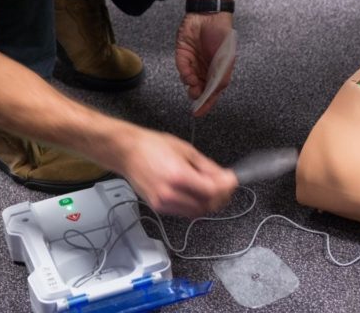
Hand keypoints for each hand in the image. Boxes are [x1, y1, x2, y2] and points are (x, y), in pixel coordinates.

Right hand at [116, 127, 237, 216]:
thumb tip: (224, 177)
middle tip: (226, 185)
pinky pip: (185, 212)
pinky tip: (198, 193)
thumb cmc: (152, 147)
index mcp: (178, 176)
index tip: (232, 179)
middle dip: (221, 196)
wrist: (127, 153)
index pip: (212, 191)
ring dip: (210, 203)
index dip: (227, 186)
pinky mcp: (159, 208)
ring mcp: (163, 203)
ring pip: (197, 212)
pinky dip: (196, 206)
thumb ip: (207, 167)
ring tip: (214, 189)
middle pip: (207, 205)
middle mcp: (170, 194)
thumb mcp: (186, 150)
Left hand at [175, 12, 234, 116]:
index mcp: (218, 70)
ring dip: (190, 82)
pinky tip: (187, 74)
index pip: (212, 91)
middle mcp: (205, 68)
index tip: (199, 113)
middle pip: (199, 87)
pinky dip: (184, 72)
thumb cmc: (222, 35)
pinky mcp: (182, 53)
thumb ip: (222, 77)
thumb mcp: (227, 59)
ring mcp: (193, 61)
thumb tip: (215, 93)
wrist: (209, 14)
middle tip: (195, 95)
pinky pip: (182, 67)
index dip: (206, 103)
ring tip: (193, 82)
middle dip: (196, 93)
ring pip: (188, 79)